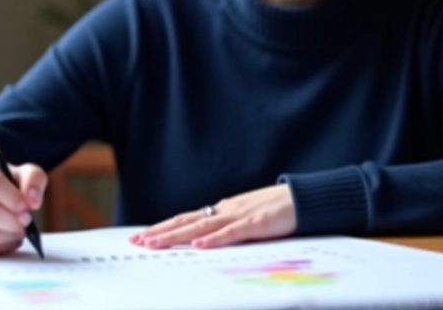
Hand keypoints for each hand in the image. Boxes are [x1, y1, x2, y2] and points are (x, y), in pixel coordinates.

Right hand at [0, 156, 46, 256]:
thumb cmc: (7, 185)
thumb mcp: (24, 174)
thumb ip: (34, 179)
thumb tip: (32, 200)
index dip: (12, 197)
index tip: (27, 206)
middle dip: (12, 219)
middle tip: (25, 220)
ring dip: (9, 234)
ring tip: (17, 227)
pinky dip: (2, 247)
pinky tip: (7, 236)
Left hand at [128, 184, 295, 248]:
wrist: (306, 197)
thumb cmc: (278, 210)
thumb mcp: (247, 220)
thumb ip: (227, 228)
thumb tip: (205, 240)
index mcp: (222, 210)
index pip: (186, 219)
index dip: (163, 228)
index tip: (142, 236)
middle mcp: (226, 210)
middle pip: (186, 221)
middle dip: (160, 232)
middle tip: (136, 242)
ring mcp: (240, 215)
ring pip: (202, 226)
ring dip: (176, 235)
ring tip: (154, 243)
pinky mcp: (257, 222)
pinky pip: (232, 233)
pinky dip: (213, 239)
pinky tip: (198, 245)